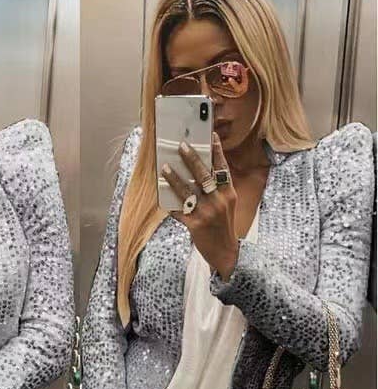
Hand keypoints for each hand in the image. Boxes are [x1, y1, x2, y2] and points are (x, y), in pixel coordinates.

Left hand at [161, 132, 238, 279]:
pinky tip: (160, 194)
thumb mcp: (227, 204)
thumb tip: (200, 171)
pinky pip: (179, 210)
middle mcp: (219, 201)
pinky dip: (169, 202)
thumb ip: (217, 188)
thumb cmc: (224, 225)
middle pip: (204, 175)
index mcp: (228, 193)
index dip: (217, 151)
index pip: (223, 168)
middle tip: (181, 145)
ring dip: (175, 178)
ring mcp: (207, 213)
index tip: (210, 136)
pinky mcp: (195, 225)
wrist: (226, 252)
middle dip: (192, 159)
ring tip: (165, 167)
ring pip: (188, 191)